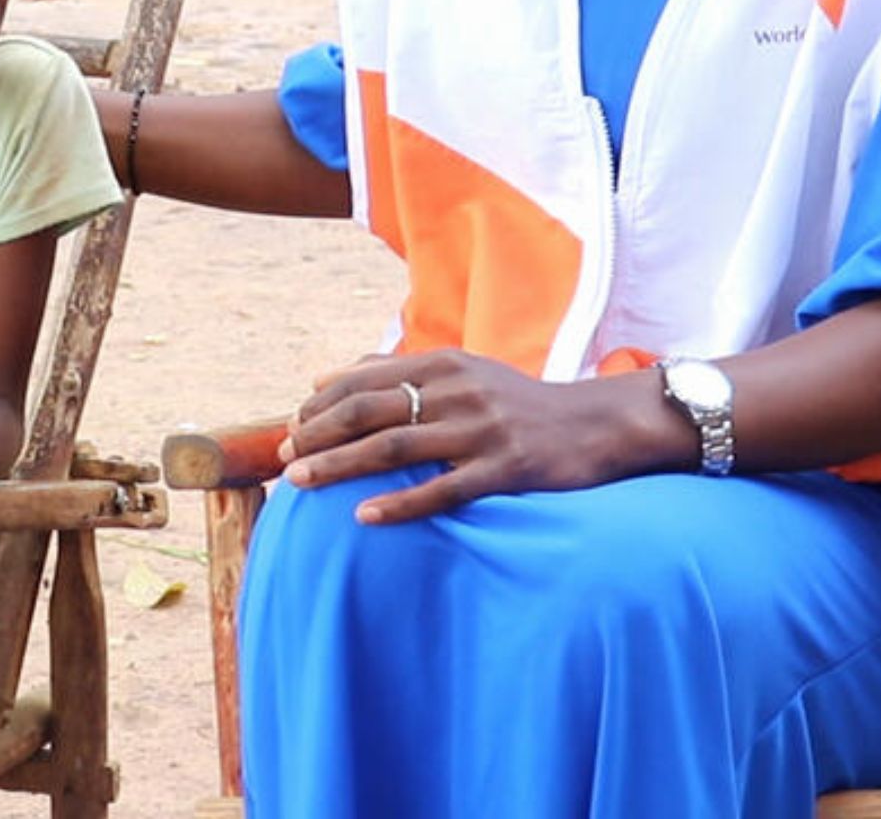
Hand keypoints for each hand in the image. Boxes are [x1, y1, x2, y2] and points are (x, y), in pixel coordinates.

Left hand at [276, 350, 682, 524]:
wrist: (596, 423)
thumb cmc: (518, 402)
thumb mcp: (462, 371)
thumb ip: (400, 372)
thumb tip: (328, 377)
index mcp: (443, 364)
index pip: (363, 380)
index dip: (320, 405)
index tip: (289, 428)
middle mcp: (458, 390)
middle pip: (370, 411)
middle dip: (318, 435)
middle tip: (284, 460)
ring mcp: (481, 429)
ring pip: (395, 447)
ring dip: (341, 465)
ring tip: (302, 483)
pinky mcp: (504, 468)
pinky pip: (442, 489)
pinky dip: (400, 503)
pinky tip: (364, 516)